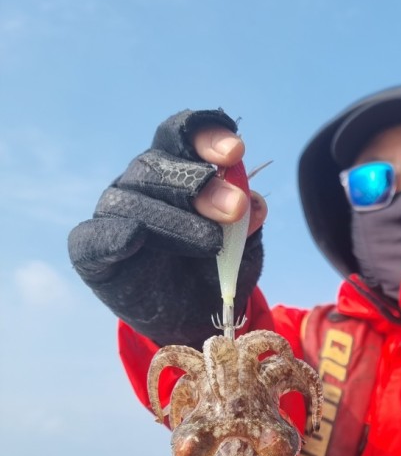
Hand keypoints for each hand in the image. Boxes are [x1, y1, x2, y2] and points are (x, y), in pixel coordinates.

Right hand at [69, 108, 267, 347]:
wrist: (190, 320)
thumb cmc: (213, 273)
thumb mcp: (240, 252)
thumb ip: (246, 226)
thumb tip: (256, 202)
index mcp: (177, 172)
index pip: (182, 136)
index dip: (206, 135)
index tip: (236, 152)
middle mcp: (141, 185)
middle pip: (158, 164)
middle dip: (200, 184)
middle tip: (235, 207)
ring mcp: (114, 215)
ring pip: (133, 201)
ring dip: (176, 219)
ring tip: (213, 244)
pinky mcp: (91, 251)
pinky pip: (94, 238)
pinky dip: (113, 236)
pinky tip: (134, 238)